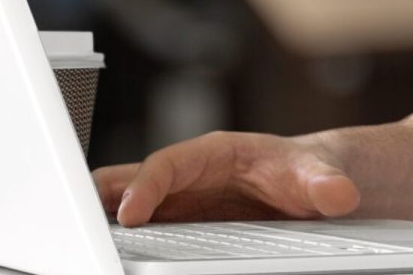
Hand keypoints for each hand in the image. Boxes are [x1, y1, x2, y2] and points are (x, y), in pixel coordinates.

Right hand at [93, 131, 361, 226]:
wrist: (319, 183)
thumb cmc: (311, 171)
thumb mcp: (322, 173)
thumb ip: (326, 183)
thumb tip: (338, 194)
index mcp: (214, 153)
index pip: (166, 164)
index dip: (144, 186)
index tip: (130, 212)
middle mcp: (188, 176)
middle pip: (128, 180)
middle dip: (98, 199)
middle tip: (73, 228)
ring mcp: (180, 203)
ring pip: (123, 207)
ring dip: (101, 222)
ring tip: (79, 247)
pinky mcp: (180, 228)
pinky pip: (141, 234)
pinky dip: (120, 243)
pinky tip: (109, 259)